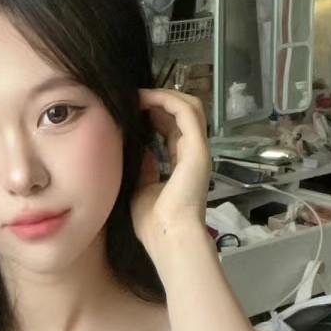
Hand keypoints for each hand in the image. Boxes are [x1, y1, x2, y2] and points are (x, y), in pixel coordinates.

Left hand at [130, 88, 211, 261]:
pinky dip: (166, 100)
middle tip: (134, 98)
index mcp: (182, 165)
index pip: (172, 130)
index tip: (132, 110)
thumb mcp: (142, 188)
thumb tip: (139, 148)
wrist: (168, 236)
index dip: (154, 115)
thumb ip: (144, 167)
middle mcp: (193, 154)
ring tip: (139, 95)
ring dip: (163, 96)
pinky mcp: (198, 148)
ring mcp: (198, 150)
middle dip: (159, 102)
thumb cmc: (153, 223)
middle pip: (182, 115)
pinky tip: (146, 98)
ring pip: (189, 107)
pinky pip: (186, 112)